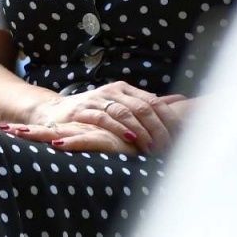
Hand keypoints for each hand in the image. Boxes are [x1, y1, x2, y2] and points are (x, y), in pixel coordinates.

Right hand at [18, 82, 186, 152]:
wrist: (56, 112)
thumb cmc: (94, 111)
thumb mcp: (122, 104)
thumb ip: (148, 103)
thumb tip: (179, 100)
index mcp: (126, 89)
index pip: (153, 101)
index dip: (168, 119)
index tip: (181, 136)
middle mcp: (114, 91)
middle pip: (142, 107)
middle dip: (157, 128)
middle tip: (167, 146)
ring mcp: (98, 99)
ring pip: (125, 112)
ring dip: (141, 131)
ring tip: (152, 147)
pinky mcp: (83, 110)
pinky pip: (104, 118)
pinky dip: (118, 129)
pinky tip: (129, 139)